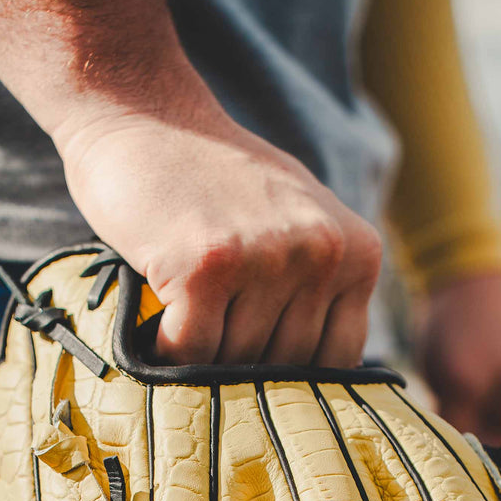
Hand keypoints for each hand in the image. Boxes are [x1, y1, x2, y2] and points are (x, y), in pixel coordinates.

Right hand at [55, 81, 381, 367]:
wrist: (141, 114)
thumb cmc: (216, 183)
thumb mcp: (299, 223)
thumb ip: (322, 290)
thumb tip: (322, 386)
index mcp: (358, 252)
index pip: (337, 359)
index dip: (291, 371)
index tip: (256, 359)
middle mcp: (323, 254)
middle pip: (285, 364)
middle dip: (243, 361)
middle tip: (208, 328)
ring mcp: (266, 259)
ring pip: (237, 361)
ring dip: (202, 354)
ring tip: (184, 311)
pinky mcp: (206, 268)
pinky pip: (191, 352)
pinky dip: (166, 349)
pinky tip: (158, 320)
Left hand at [414, 272, 500, 492]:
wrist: (461, 282)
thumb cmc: (471, 328)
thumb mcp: (462, 381)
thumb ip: (456, 432)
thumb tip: (441, 478)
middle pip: (490, 486)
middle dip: (455, 495)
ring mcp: (497, 426)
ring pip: (468, 469)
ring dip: (441, 473)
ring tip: (405, 484)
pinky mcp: (472, 415)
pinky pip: (452, 448)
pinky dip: (432, 451)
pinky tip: (402, 457)